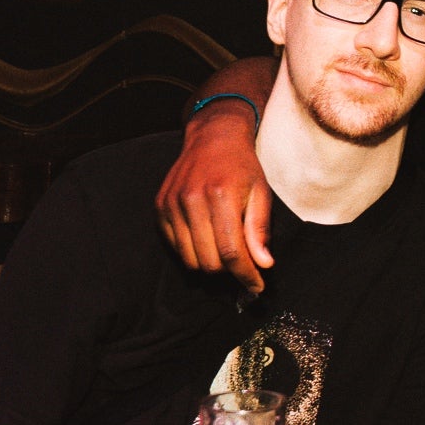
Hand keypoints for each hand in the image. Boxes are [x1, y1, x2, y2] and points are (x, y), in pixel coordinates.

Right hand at [155, 110, 272, 293]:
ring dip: (210, 264)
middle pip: (208, 261)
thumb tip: (263, 264)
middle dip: (229, 271)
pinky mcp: (160, 207)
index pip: (231, 252)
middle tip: (243, 263)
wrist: (212, 138)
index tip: (257, 287)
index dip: (245, 275)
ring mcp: (172, 204)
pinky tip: (207, 237)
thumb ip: (259, 230)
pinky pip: (175, 247)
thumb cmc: (242, 167)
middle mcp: (191, 200)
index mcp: (220, 196)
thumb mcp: (261, 193)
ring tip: (225, 249)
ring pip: (190, 259)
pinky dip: (193, 251)